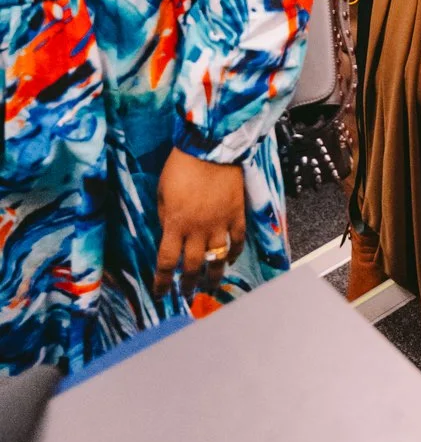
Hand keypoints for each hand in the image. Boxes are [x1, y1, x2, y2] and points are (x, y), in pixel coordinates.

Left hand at [155, 149, 245, 296]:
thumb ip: (165, 216)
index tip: (161, 293)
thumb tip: (169, 231)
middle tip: (187, 294)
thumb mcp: (162, 192)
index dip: (162, 282)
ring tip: (210, 286)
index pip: (166, 262)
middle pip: (192, 266)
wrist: (211, 146)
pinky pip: (238, 241)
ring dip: (213, 277)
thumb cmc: (181, 165)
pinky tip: (230, 260)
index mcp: (175, 224)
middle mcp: (197, 230)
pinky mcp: (237, 214)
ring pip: (217, 260)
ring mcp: (220, 224)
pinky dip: (234, 253)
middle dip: (188, 284)